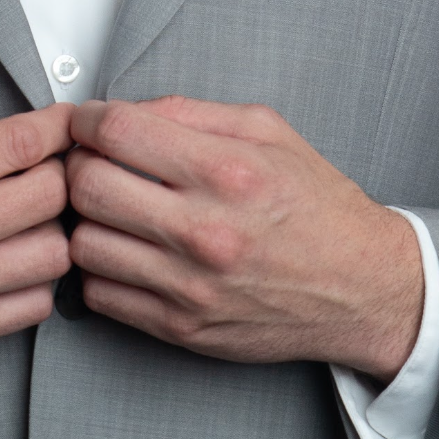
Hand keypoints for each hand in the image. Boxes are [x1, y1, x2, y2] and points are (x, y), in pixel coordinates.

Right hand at [0, 103, 71, 358]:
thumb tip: (33, 132)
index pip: (21, 144)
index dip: (59, 127)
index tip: (68, 123)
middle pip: (50, 195)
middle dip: (59, 173)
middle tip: (50, 168)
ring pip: (54, 253)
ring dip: (52, 230)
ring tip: (29, 218)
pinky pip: (35, 304)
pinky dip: (35, 278)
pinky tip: (12, 259)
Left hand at [66, 96, 422, 380]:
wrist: (362, 287)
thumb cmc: (315, 203)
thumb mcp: (267, 130)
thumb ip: (190, 112)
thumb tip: (125, 110)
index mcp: (227, 170)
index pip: (117, 132)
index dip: (86, 119)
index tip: (86, 120)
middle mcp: (205, 230)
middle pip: (87, 185)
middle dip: (76, 164)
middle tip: (90, 160)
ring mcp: (189, 286)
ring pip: (83, 243)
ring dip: (83, 219)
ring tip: (106, 206)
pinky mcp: (181, 329)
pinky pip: (100, 294)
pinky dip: (98, 267)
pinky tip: (121, 249)